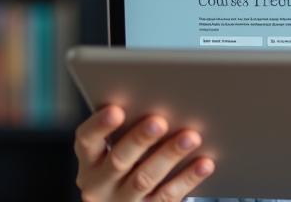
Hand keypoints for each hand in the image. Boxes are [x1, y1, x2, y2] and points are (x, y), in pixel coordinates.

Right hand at [74, 105, 214, 201]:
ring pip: (145, 179)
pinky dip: (188, 178)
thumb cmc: (123, 165)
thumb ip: (125, 130)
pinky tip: (204, 163)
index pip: (87, 140)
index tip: (116, 110)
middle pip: (119, 160)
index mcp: (90, 161)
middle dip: (140, 139)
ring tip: (191, 137)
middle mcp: (100, 184)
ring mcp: (122, 201)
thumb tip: (158, 99)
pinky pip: (168, 196)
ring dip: (169, 155)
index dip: (100, 125)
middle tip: (160, 121)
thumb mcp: (111, 151)